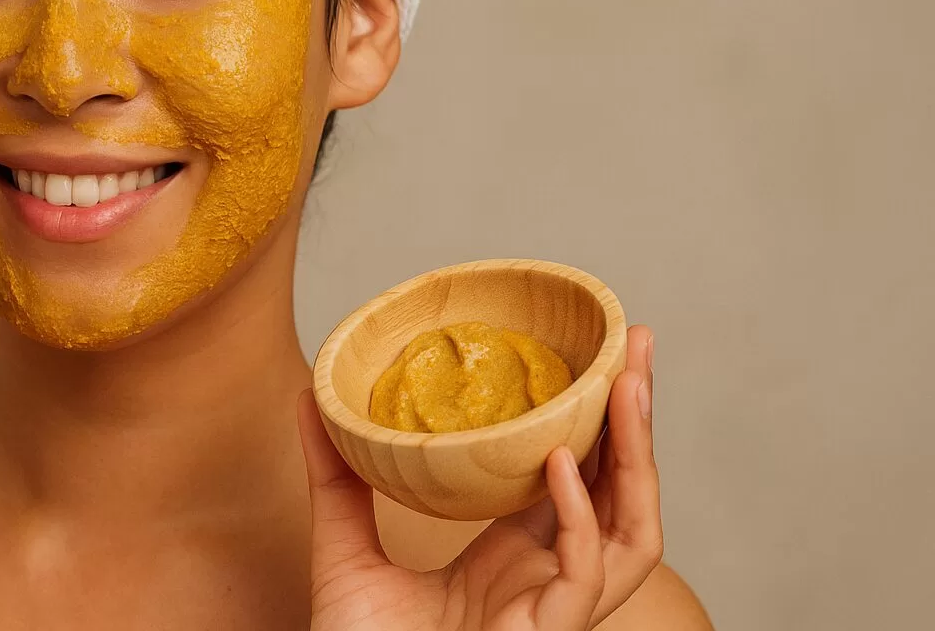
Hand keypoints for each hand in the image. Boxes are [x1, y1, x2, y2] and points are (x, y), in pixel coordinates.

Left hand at [299, 326, 661, 630]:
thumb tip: (310, 396)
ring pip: (632, 535)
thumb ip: (337, 477)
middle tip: (634, 344)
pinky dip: (577, 517)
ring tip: (623, 387)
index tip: (598, 351)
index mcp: (514, 560)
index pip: (578, 479)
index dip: (596, 419)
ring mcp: (550, 612)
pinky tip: (558, 463)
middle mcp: (545, 581)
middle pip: (622, 496)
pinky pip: (583, 576)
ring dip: (637, 459)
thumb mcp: (343, 548)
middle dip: (636, 421)